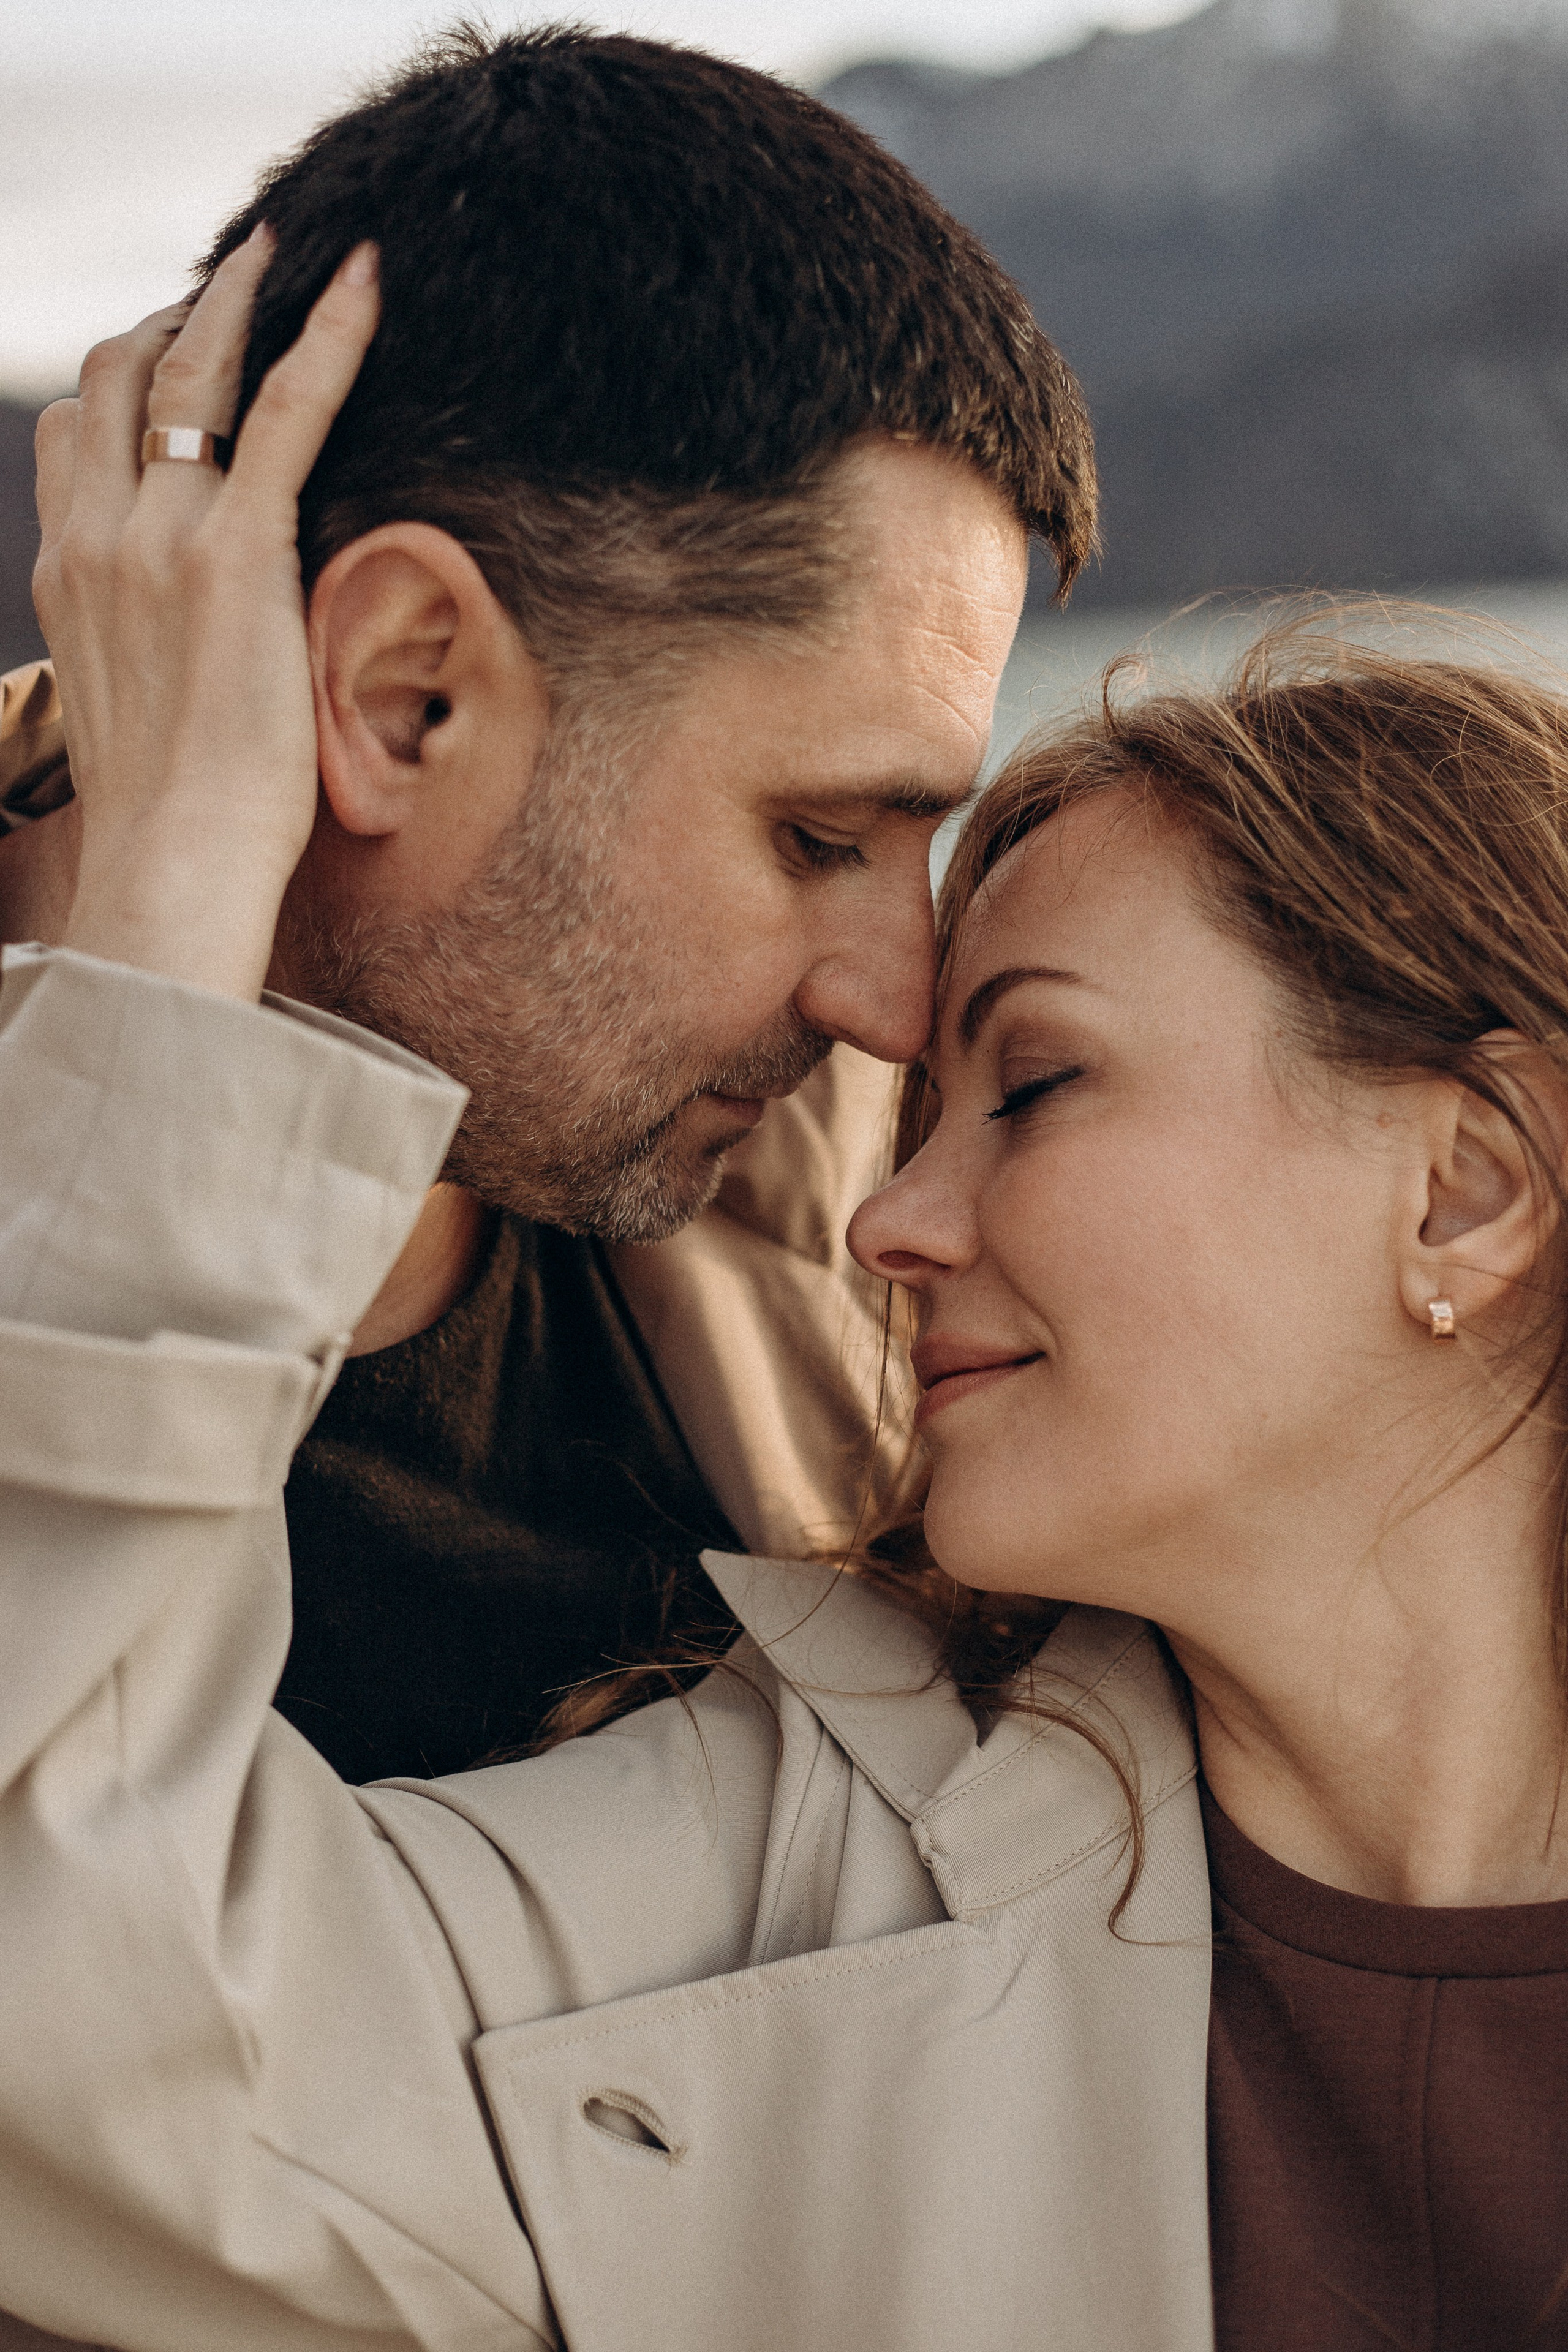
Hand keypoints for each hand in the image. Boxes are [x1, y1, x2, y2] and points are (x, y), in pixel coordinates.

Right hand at [32, 231, 379, 999]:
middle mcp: (97, 536)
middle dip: (170, 312)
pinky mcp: (237, 552)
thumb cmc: (175, 816)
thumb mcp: (133, 704)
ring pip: (187, 368)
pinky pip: (286, 410)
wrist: (179, 859)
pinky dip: (327, 336)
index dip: (121, 371)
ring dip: (234, 297)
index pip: (76, 432)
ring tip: (283, 255)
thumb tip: (190, 638)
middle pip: (114, 374)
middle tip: (235, 276)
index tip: (170, 344)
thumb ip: (146, 640)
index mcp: (68, 572)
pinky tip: (365, 284)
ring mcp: (159, 537)